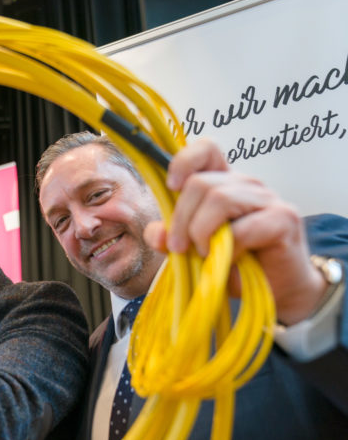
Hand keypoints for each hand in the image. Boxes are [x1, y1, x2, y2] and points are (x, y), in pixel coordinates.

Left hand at [144, 138, 326, 324]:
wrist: (277, 290)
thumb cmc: (234, 265)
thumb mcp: (193, 250)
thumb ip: (171, 237)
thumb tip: (155, 233)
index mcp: (223, 183)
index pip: (207, 149)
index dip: (184, 161)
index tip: (171, 187)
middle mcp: (246, 184)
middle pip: (200, 183)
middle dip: (180, 219)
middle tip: (178, 248)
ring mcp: (267, 198)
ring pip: (220, 200)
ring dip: (201, 232)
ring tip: (204, 255)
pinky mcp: (284, 218)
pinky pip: (243, 228)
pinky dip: (227, 249)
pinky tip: (228, 261)